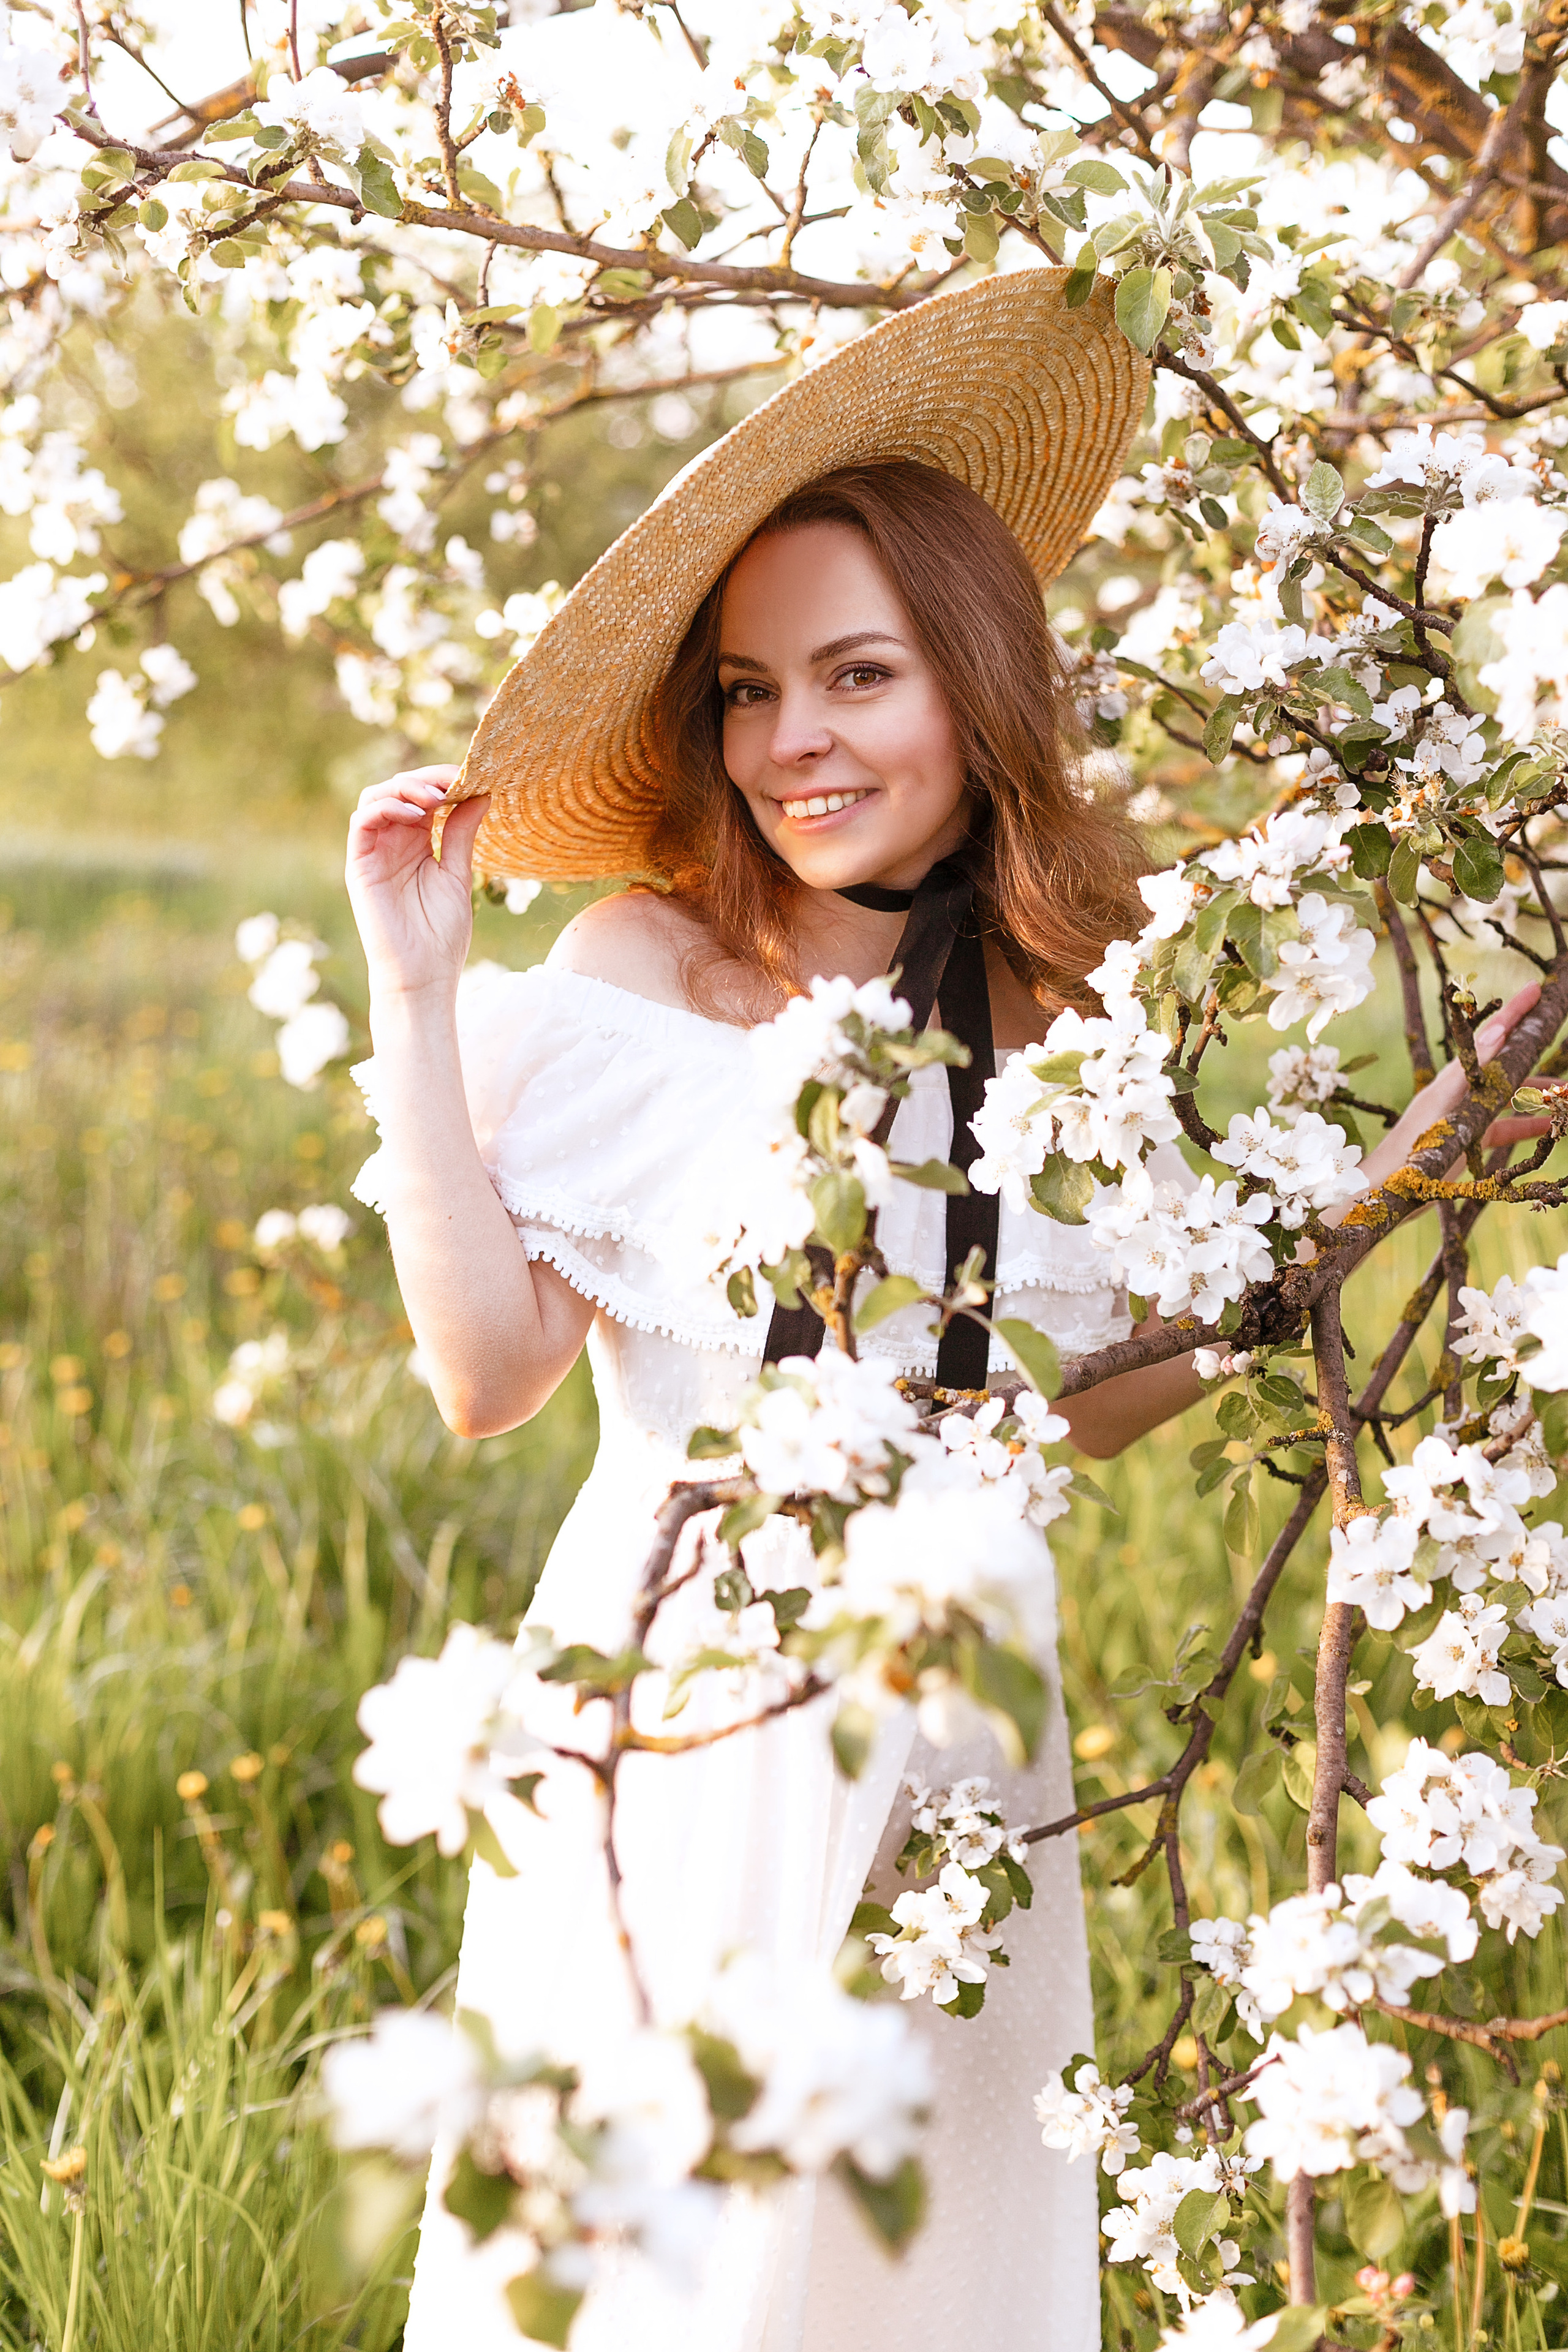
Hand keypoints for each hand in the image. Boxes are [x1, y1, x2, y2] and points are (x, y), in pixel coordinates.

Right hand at [345, 766, 488, 1003]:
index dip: (443, 781)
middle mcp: (392, 843)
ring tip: (435, 796)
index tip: (471, 775)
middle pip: (398, 790)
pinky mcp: (359, 865)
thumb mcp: (458, 874)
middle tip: (454, 780)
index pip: (423, 797)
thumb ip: (461, 833)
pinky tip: (415, 813)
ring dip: (404, 788)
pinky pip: (362, 822)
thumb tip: (480, 793)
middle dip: (426, 779)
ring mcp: (374, 852)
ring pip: (376, 798)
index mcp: (417, 844)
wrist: (423, 975)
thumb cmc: (442, 934)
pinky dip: (386, 808)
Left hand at [1361, 980, 1553, 1193]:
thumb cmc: (1411, 1148)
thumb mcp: (1443, 1105)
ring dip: (1540, 1094)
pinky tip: (1551, 1127)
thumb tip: (1498, 1029)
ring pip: (1512, 1097)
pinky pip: (1505, 1127)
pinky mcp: (1469, 1140)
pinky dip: (1528, 1125)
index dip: (1514, 1012)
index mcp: (1455, 1078)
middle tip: (1559, 1038)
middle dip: (1535, 1053)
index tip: (1536, 989)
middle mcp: (1463, 1092)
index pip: (1491, 1036)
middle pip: (1507, 1064)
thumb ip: (1470, 1069)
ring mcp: (1467, 1115)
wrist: (1387, 1189)